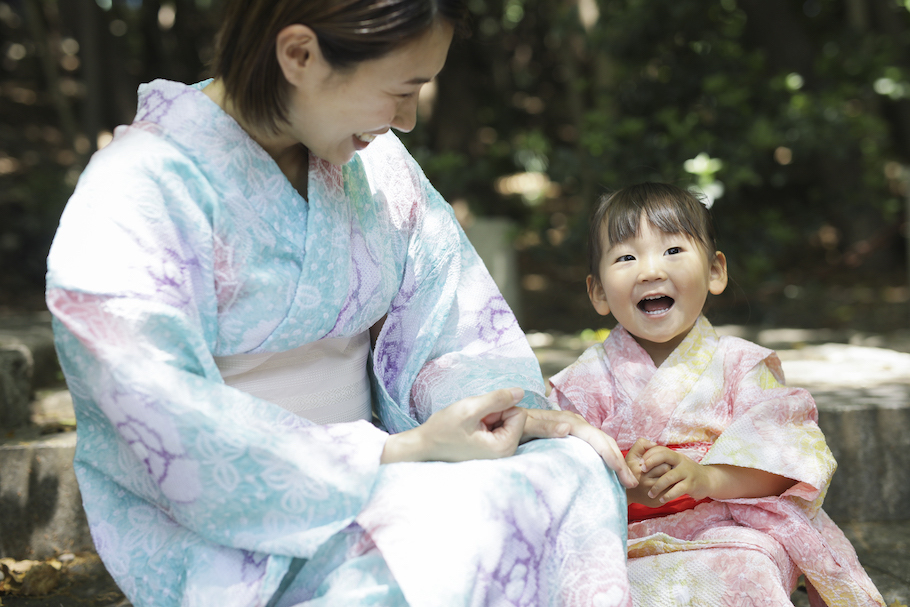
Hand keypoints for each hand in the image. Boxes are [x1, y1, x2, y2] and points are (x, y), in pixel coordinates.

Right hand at [380, 388, 526, 463]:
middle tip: (473, 421)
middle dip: (494, 413)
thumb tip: (521, 392)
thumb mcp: (469, 409)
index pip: (519, 413)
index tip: (480, 416)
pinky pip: (497, 427)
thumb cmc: (443, 429)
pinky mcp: (492, 449)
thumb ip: (497, 399)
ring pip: (505, 420)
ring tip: (470, 425)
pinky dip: (485, 423)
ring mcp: (499, 452)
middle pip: (514, 417)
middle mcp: (506, 453)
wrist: (425, 445)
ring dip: (488, 417)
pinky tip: (470, 429)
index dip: (499, 407)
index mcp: (504, 447)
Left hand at [522, 408, 637, 488]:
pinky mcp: (571, 438)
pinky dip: (605, 457)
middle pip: (602, 439)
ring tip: (627, 480)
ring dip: (615, 460)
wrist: (503, 422)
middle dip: (618, 460)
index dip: (607, 451)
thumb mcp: (524, 425)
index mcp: (564, 420)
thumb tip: (567, 428)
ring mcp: (573, 429)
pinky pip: (593, 447)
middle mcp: (572, 422)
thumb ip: (543, 426)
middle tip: (631, 482)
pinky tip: (611, 471)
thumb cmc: (511, 425)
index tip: (618, 469)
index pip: (592, 435)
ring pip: (601, 443)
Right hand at [624, 438, 671, 505]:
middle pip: (667, 470)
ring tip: (663, 476)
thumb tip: (655, 444)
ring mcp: (651, 493)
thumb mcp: (631, 456)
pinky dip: (670, 488)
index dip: (662, 460)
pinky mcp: (656, 502)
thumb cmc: (631, 471)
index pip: (661, 462)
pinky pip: (670, 493)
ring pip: (670, 482)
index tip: (658, 462)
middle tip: (662, 469)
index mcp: (639, 469)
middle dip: (667, 468)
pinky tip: (665, 486)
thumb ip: (641, 444)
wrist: (626, 493)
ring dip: (670, 478)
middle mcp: (644, 482)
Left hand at [639, 446, 715, 502]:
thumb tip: (643, 459)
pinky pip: (678, 489)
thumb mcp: (676, 463)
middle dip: (651, 462)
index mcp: (675, 455)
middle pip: (665, 456)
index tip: (639, 463)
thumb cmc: (685, 472)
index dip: (649, 454)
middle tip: (641, 472)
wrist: (707, 480)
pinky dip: (668, 495)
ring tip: (650, 493)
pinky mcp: (691, 484)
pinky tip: (661, 499)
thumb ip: (663, 460)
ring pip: (669, 476)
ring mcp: (687, 472)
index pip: (660, 450)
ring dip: (657, 486)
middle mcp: (681, 461)